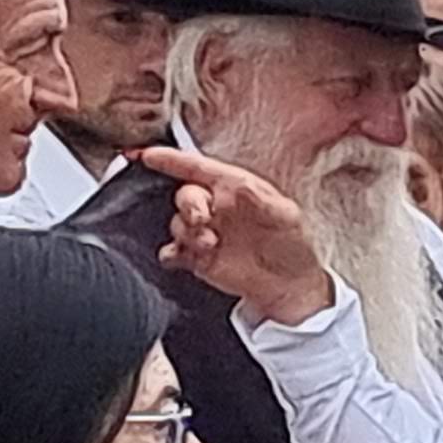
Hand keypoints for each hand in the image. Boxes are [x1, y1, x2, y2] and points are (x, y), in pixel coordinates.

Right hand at [139, 145, 332, 326]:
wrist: (289, 287)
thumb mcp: (287, 217)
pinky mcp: (196, 258)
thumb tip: (241, 185)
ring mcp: (205, 232)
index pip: (199, 168)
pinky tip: (182, 257)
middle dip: (188, 205)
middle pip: (185, 195)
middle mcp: (216, 207)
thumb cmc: (293, 246)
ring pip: (177, 223)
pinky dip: (171, 253)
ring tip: (209, 245)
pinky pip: (172, 251)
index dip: (172, 160)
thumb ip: (263, 200)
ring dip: (187, 233)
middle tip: (201, 220)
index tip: (149, 155)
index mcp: (234, 189)